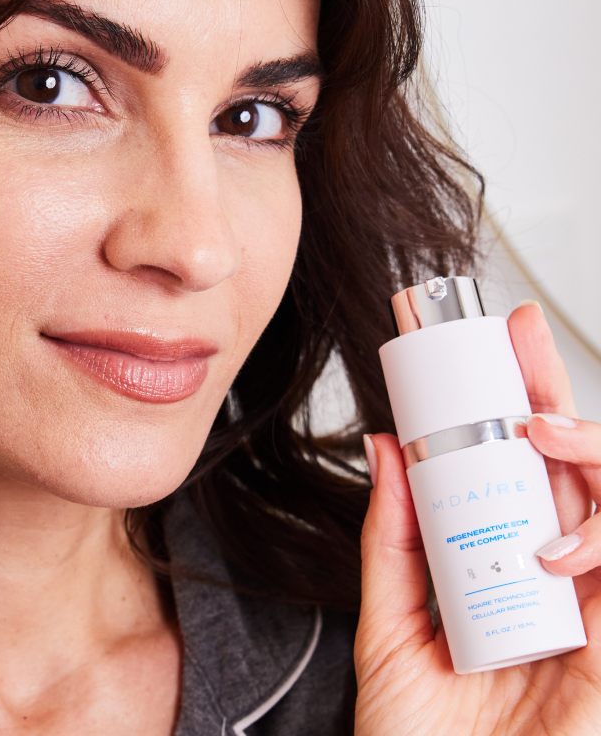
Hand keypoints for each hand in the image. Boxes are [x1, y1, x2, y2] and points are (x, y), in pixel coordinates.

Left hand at [354, 303, 600, 734]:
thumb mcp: (391, 629)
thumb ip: (392, 539)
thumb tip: (386, 447)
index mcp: (506, 566)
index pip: (521, 469)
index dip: (517, 402)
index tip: (492, 343)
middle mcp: (558, 579)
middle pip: (573, 468)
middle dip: (553, 392)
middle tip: (519, 337)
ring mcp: (593, 611)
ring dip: (588, 450)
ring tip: (538, 429)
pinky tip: (558, 551)